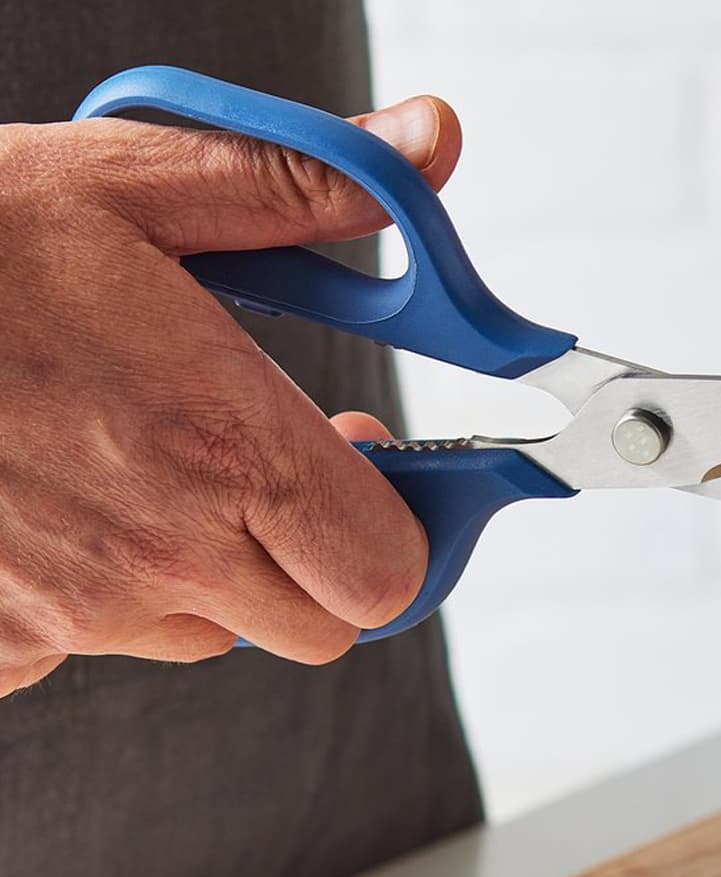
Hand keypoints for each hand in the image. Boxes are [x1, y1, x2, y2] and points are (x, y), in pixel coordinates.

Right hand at [0, 95, 462, 695]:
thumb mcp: (134, 183)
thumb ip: (301, 185)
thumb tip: (428, 140)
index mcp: (226, 446)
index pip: (391, 568)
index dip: (399, 522)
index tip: (364, 456)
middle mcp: (164, 550)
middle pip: (319, 622)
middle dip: (315, 551)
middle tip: (265, 464)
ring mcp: (76, 610)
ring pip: (206, 634)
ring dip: (205, 568)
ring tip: (138, 461)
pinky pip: (84, 649)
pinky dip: (91, 593)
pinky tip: (50, 506)